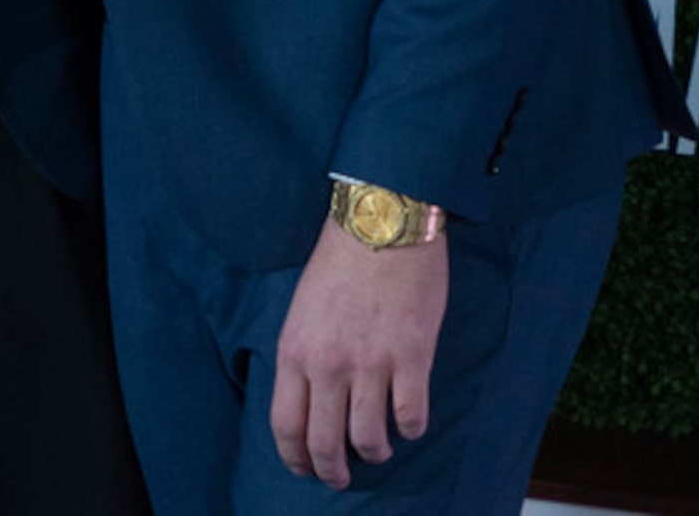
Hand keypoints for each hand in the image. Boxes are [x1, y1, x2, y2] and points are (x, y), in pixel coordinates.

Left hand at [269, 217, 449, 488]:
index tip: (306, 469)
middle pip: (325, 444)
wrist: (382, 221)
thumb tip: (311, 399)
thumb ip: (304, 355)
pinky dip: (411, 428)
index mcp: (296, 351)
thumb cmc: (341, 261)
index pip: (286, 426)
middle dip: (333, 471)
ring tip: (380, 448)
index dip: (296, 458)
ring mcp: (371, 363)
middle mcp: (328, 365)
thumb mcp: (302, 309)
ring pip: (369, 439)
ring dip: (375, 453)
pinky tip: (410, 420)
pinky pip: (411, 417)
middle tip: (342, 476)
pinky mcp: (411, 357)